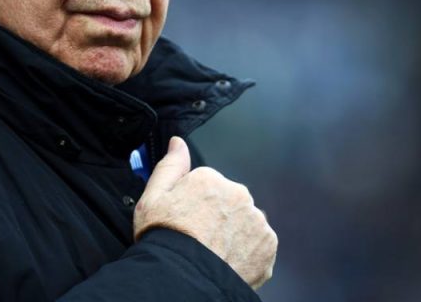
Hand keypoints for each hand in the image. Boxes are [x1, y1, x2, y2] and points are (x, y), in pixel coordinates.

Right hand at [133, 137, 277, 289]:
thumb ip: (170, 166)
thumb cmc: (164, 238)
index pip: (207, 188)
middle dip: (219, 217)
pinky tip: (228, 261)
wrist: (183, 278)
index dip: (195, 206)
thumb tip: (178, 142)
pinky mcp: (268, 245)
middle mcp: (238, 195)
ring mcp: (256, 220)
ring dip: (235, 234)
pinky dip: (247, 252)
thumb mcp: (152, 198)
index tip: (187, 221)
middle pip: (229, 203)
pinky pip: (258, 244)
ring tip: (214, 253)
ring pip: (245, 223)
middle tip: (200, 238)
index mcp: (211, 180)